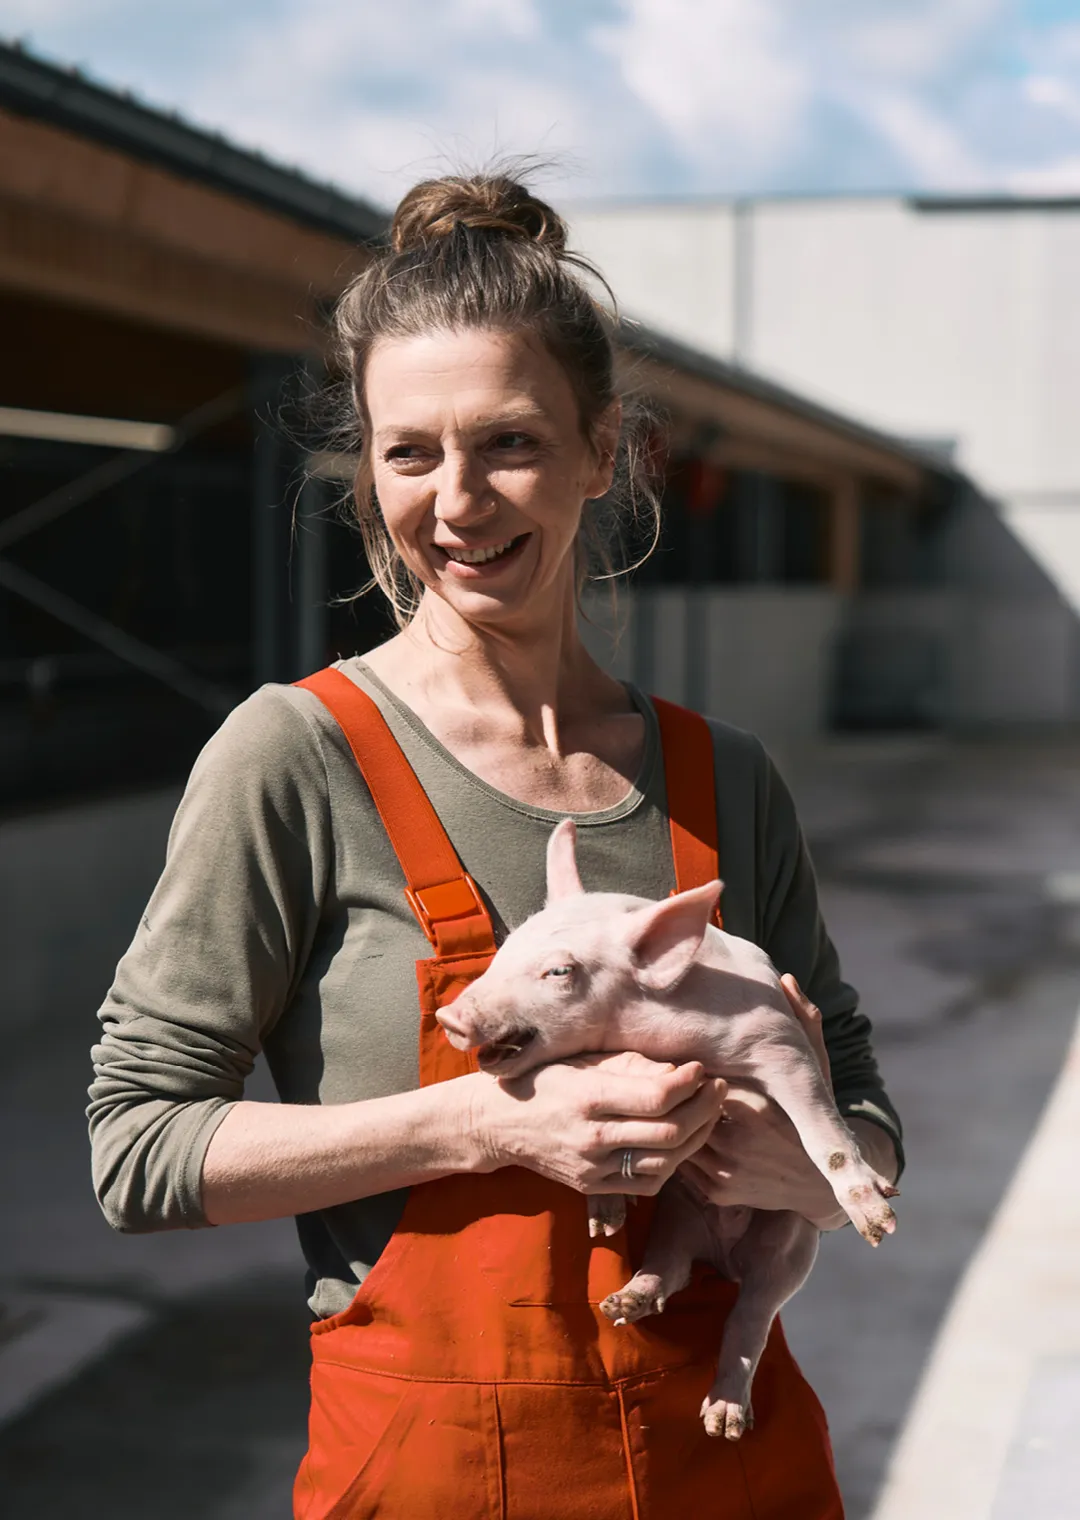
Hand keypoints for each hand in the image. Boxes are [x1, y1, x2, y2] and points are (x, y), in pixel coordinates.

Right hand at [471, 1050, 726, 1196]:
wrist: (497, 1124)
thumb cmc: (544, 1080)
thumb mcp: (582, 1061)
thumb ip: (630, 1066)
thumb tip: (678, 1073)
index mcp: (589, 1097)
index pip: (657, 1097)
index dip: (689, 1083)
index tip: (701, 1069)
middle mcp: (592, 1137)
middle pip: (669, 1133)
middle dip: (704, 1109)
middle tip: (719, 1089)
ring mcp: (593, 1168)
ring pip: (665, 1162)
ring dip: (697, 1138)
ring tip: (709, 1113)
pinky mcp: (592, 1187)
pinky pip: (647, 1182)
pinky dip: (673, 1163)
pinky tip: (682, 1142)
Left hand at [680, 976, 844, 1227]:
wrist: (821, 1185)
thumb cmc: (814, 1114)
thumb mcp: (818, 1066)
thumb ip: (803, 1020)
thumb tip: (788, 979)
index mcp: (757, 1105)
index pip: (699, 1077)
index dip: (685, 1063)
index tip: (679, 1046)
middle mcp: (737, 1142)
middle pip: (680, 1106)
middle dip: (671, 1089)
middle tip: (659, 1069)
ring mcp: (724, 1171)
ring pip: (674, 1133)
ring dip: (668, 1115)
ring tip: (664, 1095)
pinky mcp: (716, 1191)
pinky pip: (679, 1159)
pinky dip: (676, 1140)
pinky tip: (681, 1123)